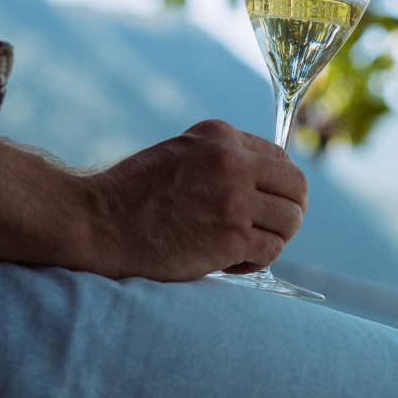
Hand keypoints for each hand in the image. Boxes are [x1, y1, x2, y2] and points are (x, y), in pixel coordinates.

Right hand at [81, 119, 307, 280]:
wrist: (100, 222)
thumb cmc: (135, 194)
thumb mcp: (182, 153)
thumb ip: (223, 158)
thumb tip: (266, 181)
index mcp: (221, 136)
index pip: (281, 158)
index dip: (281, 186)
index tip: (268, 203)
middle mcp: (233, 162)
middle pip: (297, 188)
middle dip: (290, 211)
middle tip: (270, 228)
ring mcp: (234, 200)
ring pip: (289, 222)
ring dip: (273, 238)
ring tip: (244, 247)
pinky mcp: (231, 237)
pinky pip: (271, 250)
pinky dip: (256, 261)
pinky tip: (232, 262)